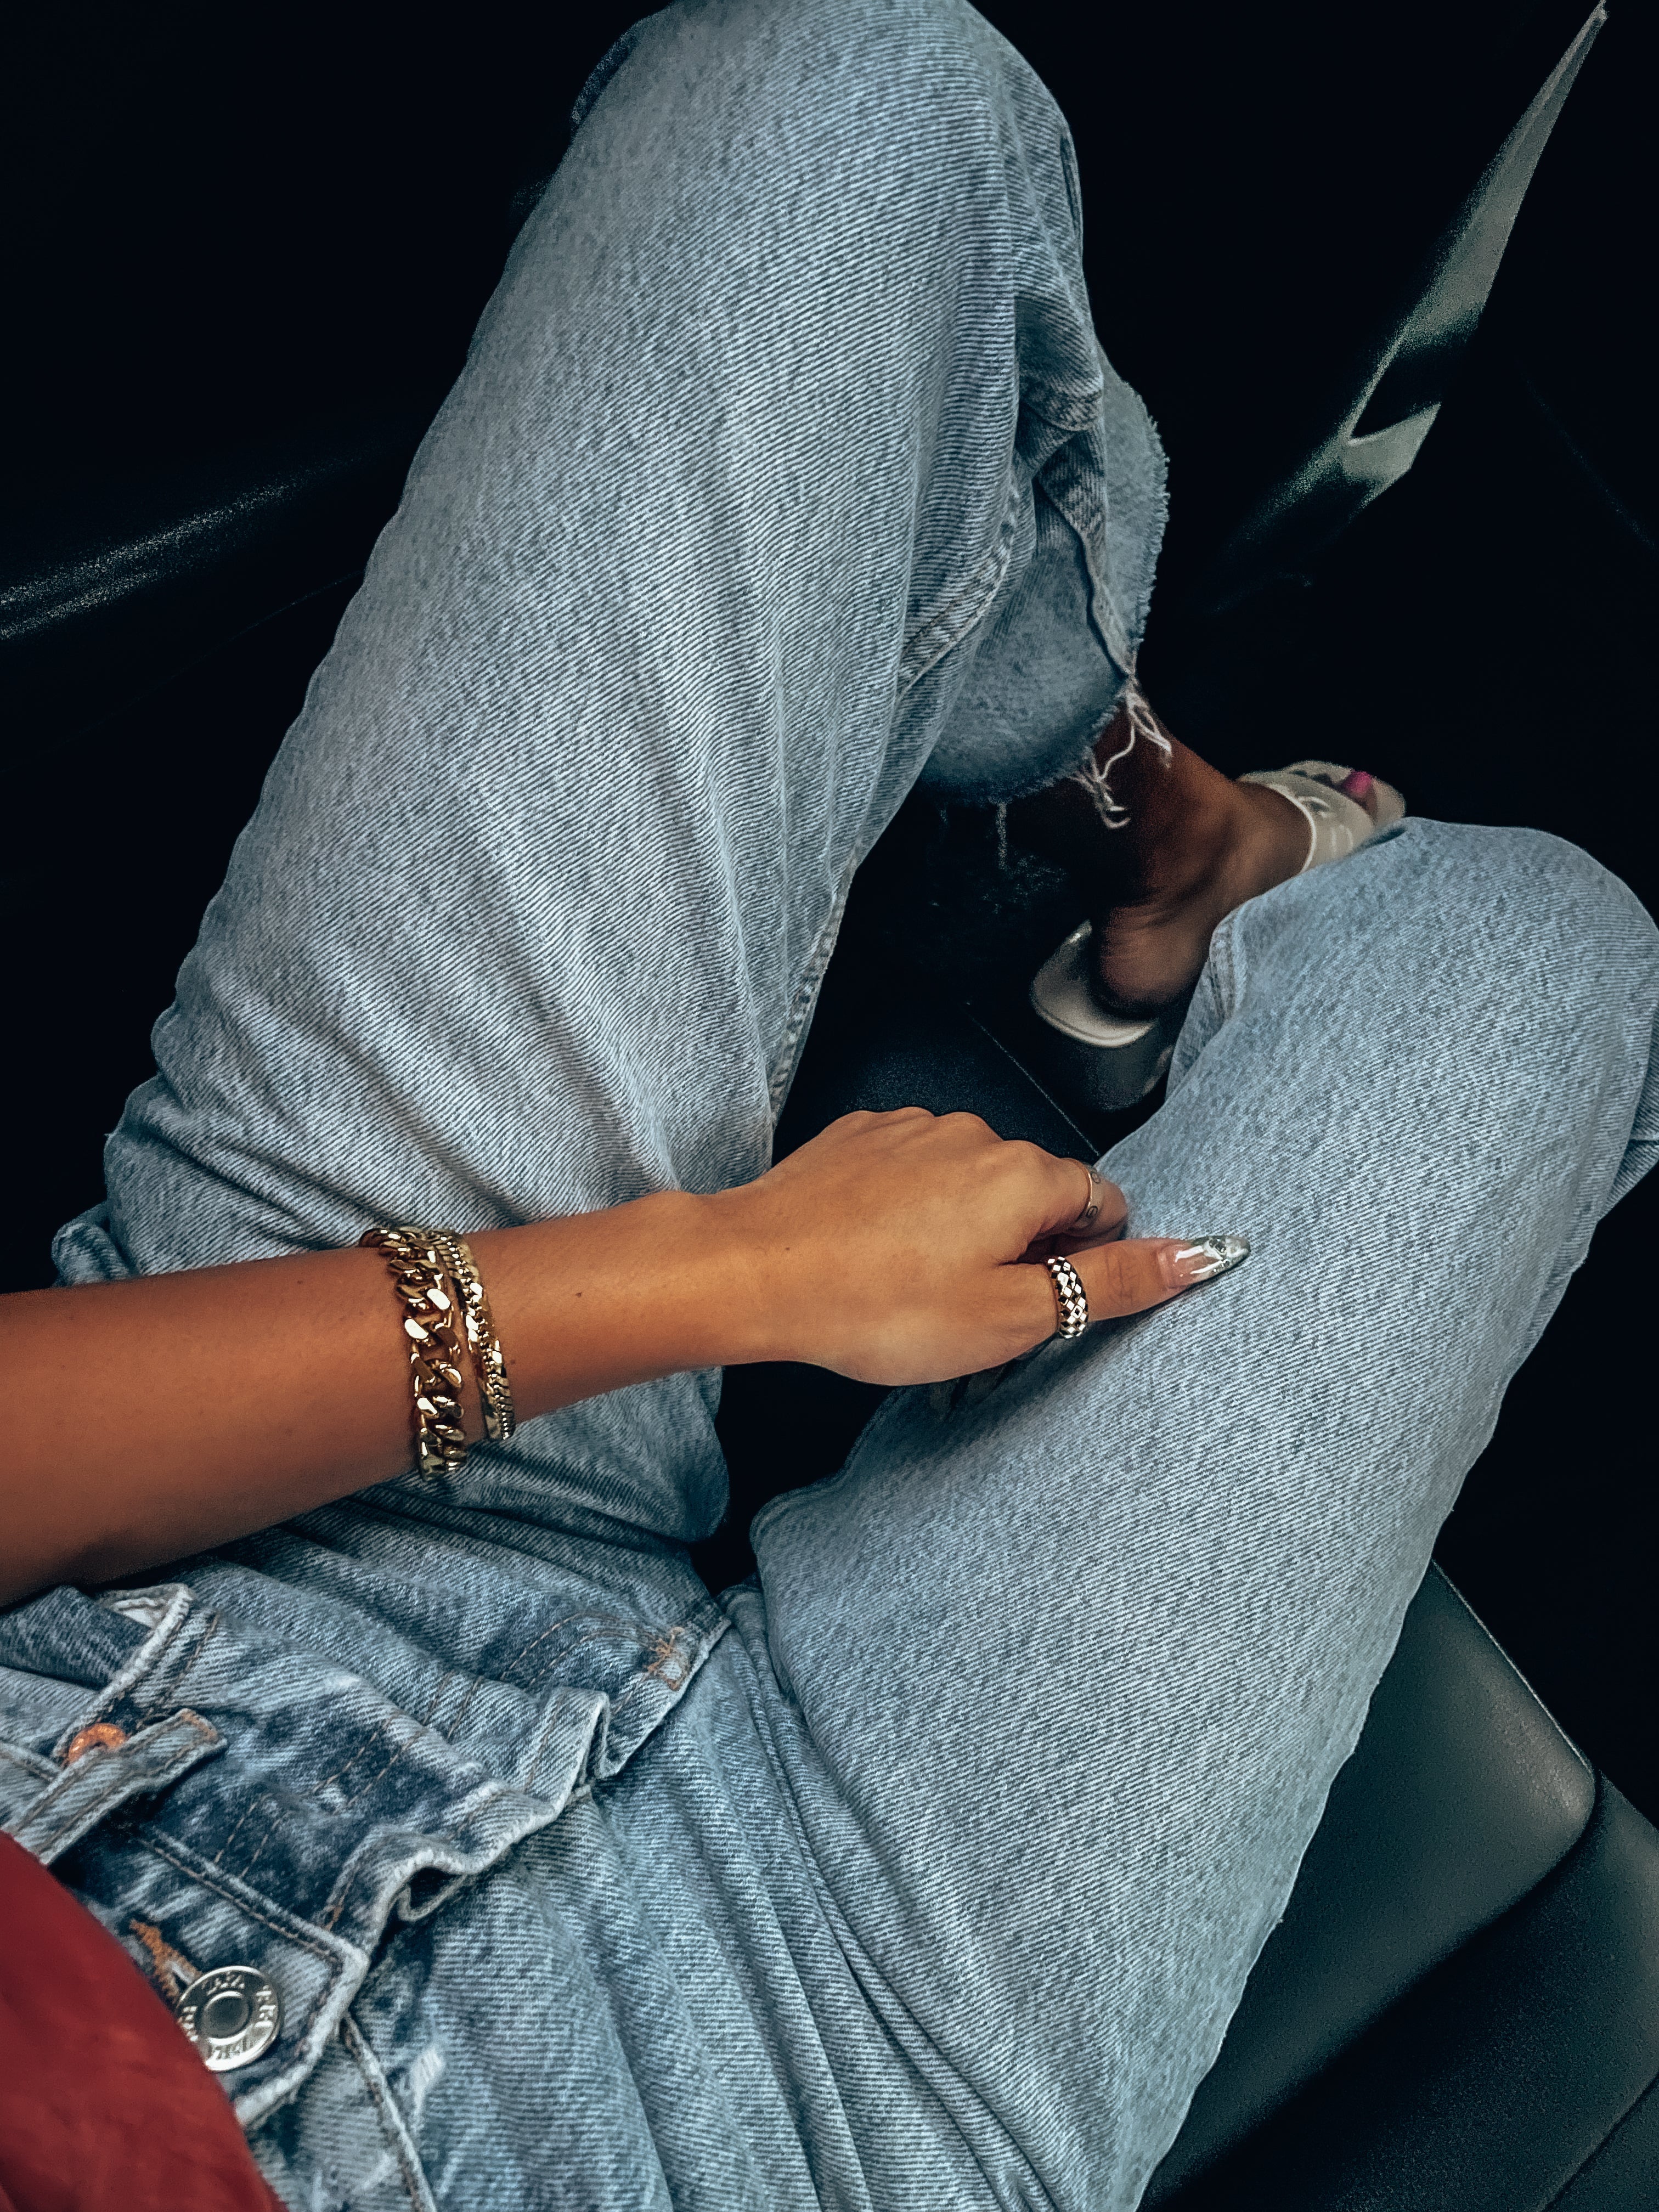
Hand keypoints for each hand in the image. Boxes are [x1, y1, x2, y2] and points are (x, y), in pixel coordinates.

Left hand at [710, 1107, 1243, 1385]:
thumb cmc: (874, 1302)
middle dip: (1021, 1249)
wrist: (753, 1271)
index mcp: (1025, 1174)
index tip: (1044, 1303)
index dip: (1082, 1264)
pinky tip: (876, 1257)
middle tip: (975, 1314)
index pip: (1101, 1206)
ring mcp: (912, 1129)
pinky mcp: (859, 1138)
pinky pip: (910, 1174)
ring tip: (914, 1291)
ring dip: (961, 1230)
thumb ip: (1111, 1283)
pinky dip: (907, 1212)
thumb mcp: (1011, 1315)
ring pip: (968, 1184)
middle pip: (1033, 1194)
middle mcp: (975, 1134)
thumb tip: (1197, 1257)